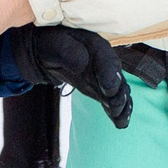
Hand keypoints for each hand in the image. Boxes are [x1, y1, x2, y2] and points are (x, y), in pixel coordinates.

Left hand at [7, 26, 132, 128]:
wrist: (46, 51)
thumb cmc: (50, 44)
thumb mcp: (55, 44)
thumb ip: (67, 52)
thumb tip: (81, 64)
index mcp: (96, 46)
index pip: (107, 61)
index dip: (110, 76)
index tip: (109, 90)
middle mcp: (104, 61)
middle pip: (117, 78)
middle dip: (119, 94)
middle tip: (115, 108)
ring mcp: (103, 76)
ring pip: (118, 91)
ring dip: (122, 106)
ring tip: (121, 120)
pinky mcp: (100, 89)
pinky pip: (111, 100)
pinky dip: (116, 111)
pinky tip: (120, 123)